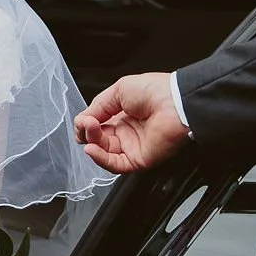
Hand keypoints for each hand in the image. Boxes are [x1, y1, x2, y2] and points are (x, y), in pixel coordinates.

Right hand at [74, 73, 190, 173]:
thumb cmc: (155, 91)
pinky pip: (115, 165)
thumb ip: (97, 107)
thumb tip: (82, 120)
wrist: (174, 102)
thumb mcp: (118, 91)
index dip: (87, 124)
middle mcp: (127, 132)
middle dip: (88, 132)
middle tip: (87, 123)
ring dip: (92, 142)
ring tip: (90, 129)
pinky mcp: (138, 159)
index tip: (82, 120)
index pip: (98, 125)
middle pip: (99, 139)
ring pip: (104, 152)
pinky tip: (91, 149)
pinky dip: (100, 159)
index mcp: (123, 114)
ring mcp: (132, 146)